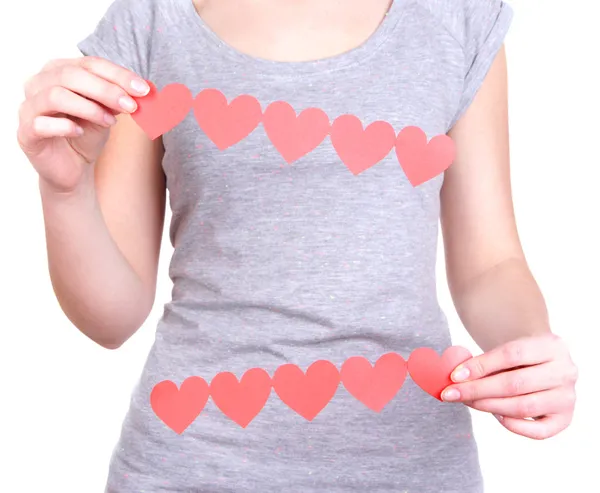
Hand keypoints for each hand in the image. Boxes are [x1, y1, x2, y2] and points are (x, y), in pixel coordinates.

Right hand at [17, 56, 149, 193]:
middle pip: (71, 75)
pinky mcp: (26, 133)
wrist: (73, 168)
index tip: (143, 89)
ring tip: (110, 121)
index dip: (118, 74)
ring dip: (89, 108)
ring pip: (55, 95)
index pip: (89, 64)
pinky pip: (41, 124)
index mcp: (59, 71)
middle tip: (131, 105)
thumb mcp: (107, 114)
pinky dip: (65, 126)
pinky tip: (80, 132)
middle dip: (106, 90)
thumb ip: (117, 100)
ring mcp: (29, 107)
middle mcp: (39, 83)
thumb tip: (139, 91)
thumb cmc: (86, 135)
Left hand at [441, 334, 577, 439]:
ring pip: (523, 407)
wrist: (542, 363)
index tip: (454, 375)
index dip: (480, 366)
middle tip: (451, 393)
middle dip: (477, 390)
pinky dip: (513, 425)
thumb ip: (483, 360)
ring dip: (488, 406)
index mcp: (550, 345)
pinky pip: (538, 431)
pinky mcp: (564, 419)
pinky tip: (495, 415)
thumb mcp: (506, 348)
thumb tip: (454, 377)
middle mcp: (565, 370)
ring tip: (467, 401)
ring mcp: (567, 397)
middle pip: (515, 384)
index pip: (511, 354)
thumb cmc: (518, 356)